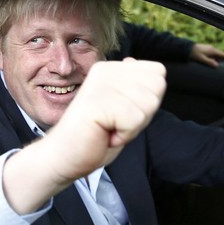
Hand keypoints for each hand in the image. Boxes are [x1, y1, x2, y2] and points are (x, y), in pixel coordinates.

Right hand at [47, 58, 165, 179]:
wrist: (65, 156)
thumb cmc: (95, 136)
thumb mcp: (127, 108)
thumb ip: (140, 89)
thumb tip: (152, 68)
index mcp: (113, 68)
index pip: (158, 73)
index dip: (149, 101)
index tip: (124, 113)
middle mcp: (107, 69)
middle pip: (157, 88)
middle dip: (143, 114)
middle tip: (117, 123)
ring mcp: (101, 83)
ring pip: (148, 104)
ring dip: (133, 126)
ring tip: (109, 128)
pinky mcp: (98, 101)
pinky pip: (135, 120)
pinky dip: (124, 135)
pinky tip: (105, 134)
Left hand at [189, 43, 223, 66]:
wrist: (186, 48)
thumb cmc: (193, 54)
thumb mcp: (201, 59)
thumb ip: (209, 62)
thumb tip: (217, 65)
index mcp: (212, 50)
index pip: (222, 54)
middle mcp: (211, 48)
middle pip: (220, 53)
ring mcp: (208, 48)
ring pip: (216, 53)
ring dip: (220, 57)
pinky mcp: (205, 49)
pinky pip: (213, 53)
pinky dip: (216, 56)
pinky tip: (215, 59)